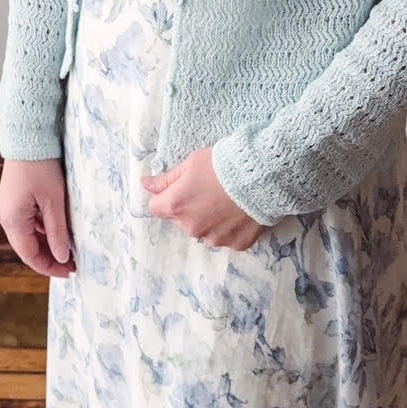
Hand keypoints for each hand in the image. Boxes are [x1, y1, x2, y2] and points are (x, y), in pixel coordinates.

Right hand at [0, 158, 76, 276]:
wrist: (28, 137)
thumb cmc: (41, 166)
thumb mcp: (54, 200)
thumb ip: (57, 231)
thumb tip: (62, 257)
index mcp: (12, 220)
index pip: (30, 255)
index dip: (49, 267)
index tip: (69, 272)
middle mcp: (5, 217)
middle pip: (27, 247)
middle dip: (49, 257)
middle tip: (73, 263)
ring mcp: (8, 208)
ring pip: (28, 236)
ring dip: (47, 244)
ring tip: (70, 248)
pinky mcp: (14, 200)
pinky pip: (28, 223)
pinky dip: (43, 230)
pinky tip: (59, 231)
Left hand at [141, 146, 265, 250]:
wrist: (260, 176)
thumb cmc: (223, 165)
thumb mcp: (190, 163)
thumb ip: (166, 179)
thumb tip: (146, 184)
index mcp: (176, 206)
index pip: (156, 208)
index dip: (166, 196)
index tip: (181, 188)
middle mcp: (192, 227)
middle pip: (181, 220)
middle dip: (190, 208)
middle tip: (209, 190)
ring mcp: (215, 238)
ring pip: (205, 231)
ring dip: (210, 220)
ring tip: (227, 201)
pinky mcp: (236, 244)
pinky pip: (227, 237)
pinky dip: (231, 228)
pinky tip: (240, 211)